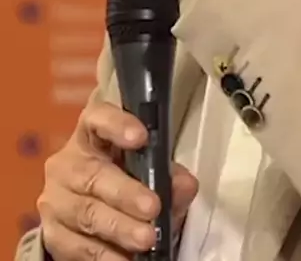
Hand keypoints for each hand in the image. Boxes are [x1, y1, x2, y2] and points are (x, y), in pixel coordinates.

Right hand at [38, 101, 197, 260]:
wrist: (88, 214)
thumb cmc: (124, 180)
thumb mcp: (150, 173)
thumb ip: (169, 176)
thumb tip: (185, 185)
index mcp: (91, 135)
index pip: (97, 118)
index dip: (116, 124)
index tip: (141, 137)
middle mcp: (68, 162)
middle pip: (92, 174)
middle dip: (125, 192)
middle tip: (153, 207)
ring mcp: (56, 198)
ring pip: (86, 212)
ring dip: (119, 228)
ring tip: (146, 240)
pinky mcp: (52, 232)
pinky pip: (77, 246)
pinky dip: (105, 255)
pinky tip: (126, 260)